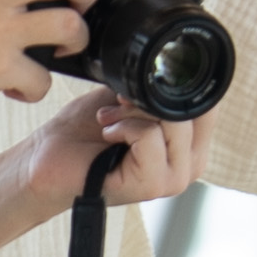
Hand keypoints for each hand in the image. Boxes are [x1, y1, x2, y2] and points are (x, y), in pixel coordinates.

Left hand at [22, 97, 194, 215]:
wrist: (49, 158)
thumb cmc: (86, 131)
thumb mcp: (130, 99)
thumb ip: (158, 90)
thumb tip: (172, 70)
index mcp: (190, 147)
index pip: (208, 106)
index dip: (175, 86)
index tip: (137, 90)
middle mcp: (189, 166)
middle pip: (194, 113)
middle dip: (150, 99)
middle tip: (118, 107)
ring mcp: (174, 180)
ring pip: (174, 124)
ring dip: (134, 113)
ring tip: (109, 122)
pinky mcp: (153, 186)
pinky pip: (150, 137)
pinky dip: (125, 128)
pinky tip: (108, 136)